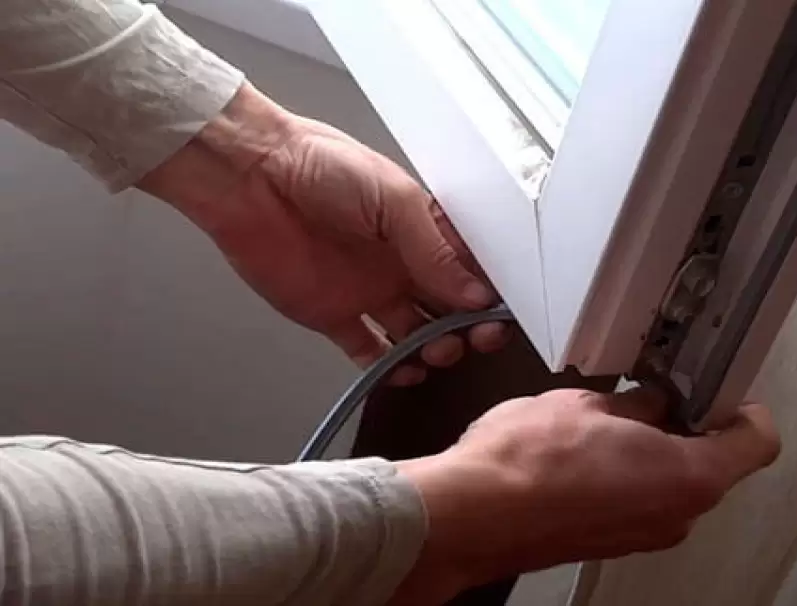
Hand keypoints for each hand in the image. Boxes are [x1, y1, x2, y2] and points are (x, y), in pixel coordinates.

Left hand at [139, 83, 506, 383]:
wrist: (249, 176)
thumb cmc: (322, 167)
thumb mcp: (394, 200)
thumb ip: (434, 251)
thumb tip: (477, 295)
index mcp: (423, 228)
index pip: (470, 268)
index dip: (490, 293)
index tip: (504, 313)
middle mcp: (402, 263)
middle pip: (449, 306)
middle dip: (469, 326)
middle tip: (477, 338)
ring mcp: (369, 291)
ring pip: (416, 333)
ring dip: (434, 348)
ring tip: (438, 350)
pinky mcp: (333, 315)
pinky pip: (369, 351)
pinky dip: (389, 367)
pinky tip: (404, 371)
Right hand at [394, 388, 779, 603]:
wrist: (474, 514)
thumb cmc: (527, 460)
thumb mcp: (589, 404)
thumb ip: (635, 404)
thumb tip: (648, 402)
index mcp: (687, 476)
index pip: (757, 441)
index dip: (742, 408)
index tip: (719, 389)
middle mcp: (674, 516)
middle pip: (710, 465)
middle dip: (685, 427)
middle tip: (652, 395)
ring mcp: (640, 537)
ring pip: (668, 485)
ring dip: (649, 453)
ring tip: (604, 424)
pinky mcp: (608, 544)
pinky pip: (635, 504)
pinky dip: (623, 478)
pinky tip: (582, 455)